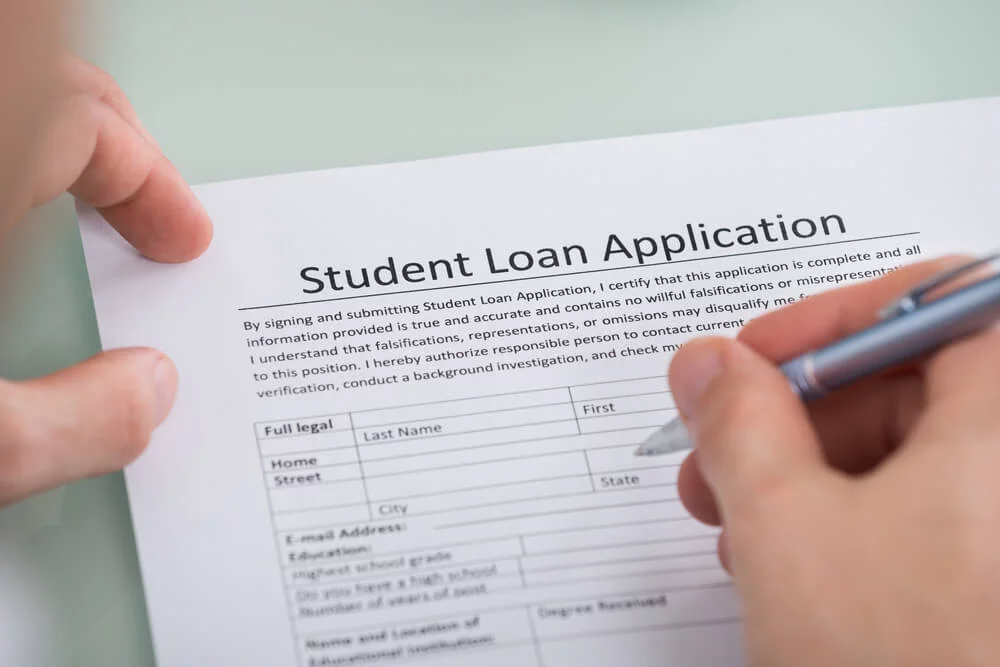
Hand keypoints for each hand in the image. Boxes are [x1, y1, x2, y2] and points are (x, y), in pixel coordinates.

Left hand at [0, 57, 211, 506]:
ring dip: (60, 136)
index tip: (183, 238)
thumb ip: (67, 426)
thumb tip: (147, 399)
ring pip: (13, 92)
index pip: (82, 120)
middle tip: (147, 204)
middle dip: (116, 143)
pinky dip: (19, 158)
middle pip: (53, 86)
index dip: (151, 181)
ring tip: (88, 188)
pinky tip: (20, 216)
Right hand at [672, 256, 999, 666]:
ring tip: (742, 528)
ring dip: (815, 475)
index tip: (752, 361)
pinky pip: (938, 513)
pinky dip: (861, 522)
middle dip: (799, 416)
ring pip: (919, 454)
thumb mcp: (788, 532)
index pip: (938, 299)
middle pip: (918, 380)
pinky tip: (799, 567)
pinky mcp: (998, 574)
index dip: (830, 317)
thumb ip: (736, 424)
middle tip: (720, 455)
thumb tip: (703, 365)